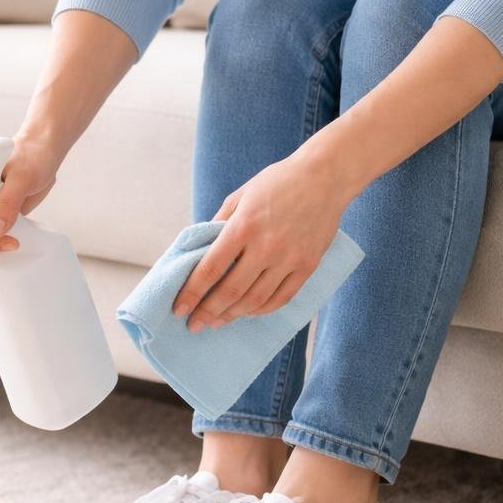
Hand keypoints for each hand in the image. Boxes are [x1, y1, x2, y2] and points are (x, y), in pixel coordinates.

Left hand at [173, 152, 352, 330]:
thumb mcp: (239, 196)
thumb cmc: (276, 184)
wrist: (323, 178)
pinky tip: (247, 313)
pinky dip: (261, 310)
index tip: (179, 309)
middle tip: (195, 325)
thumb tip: (199, 252)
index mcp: (242, 227)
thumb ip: (218, 225)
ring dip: (232, 315)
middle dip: (208, 312)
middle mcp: (265, 246)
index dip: (192, 293)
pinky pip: (281, 298)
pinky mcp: (307, 266)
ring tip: (217, 322)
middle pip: (231, 291)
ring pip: (255, 300)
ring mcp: (289, 259)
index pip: (210, 269)